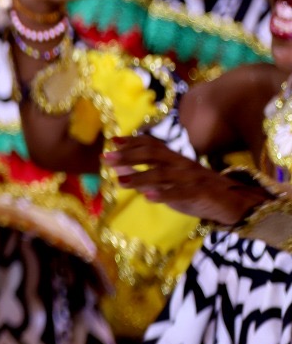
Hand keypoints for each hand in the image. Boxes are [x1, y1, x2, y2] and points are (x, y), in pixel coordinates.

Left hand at [104, 136, 269, 223]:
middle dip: (129, 155)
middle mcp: (182, 164)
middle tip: (107, 158)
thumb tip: (120, 170)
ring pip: (164, 174)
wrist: (236, 202)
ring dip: (140, 176)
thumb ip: (146, 176)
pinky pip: (181, 193)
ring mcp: (193, 178)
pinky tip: (147, 197)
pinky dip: (163, 194)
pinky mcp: (202, 193)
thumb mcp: (168, 184)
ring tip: (120, 180)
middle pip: (154, 154)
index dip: (132, 141)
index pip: (152, 145)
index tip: (112, 141)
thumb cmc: (197, 191)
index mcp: (175, 159)